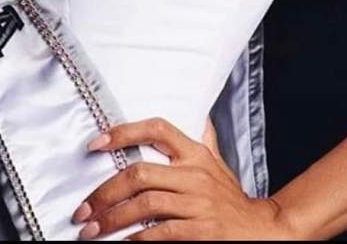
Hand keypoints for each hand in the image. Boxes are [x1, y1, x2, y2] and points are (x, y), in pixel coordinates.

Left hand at [71, 115, 285, 239]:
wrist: (263, 230)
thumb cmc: (231, 199)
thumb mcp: (218, 164)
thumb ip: (204, 141)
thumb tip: (198, 115)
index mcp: (195, 153)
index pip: (157, 129)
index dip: (123, 132)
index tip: (94, 143)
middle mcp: (195, 174)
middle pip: (139, 172)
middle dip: (105, 191)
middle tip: (83, 208)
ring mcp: (198, 203)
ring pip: (144, 203)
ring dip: (112, 218)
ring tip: (91, 230)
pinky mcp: (200, 232)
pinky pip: (159, 233)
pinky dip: (136, 239)